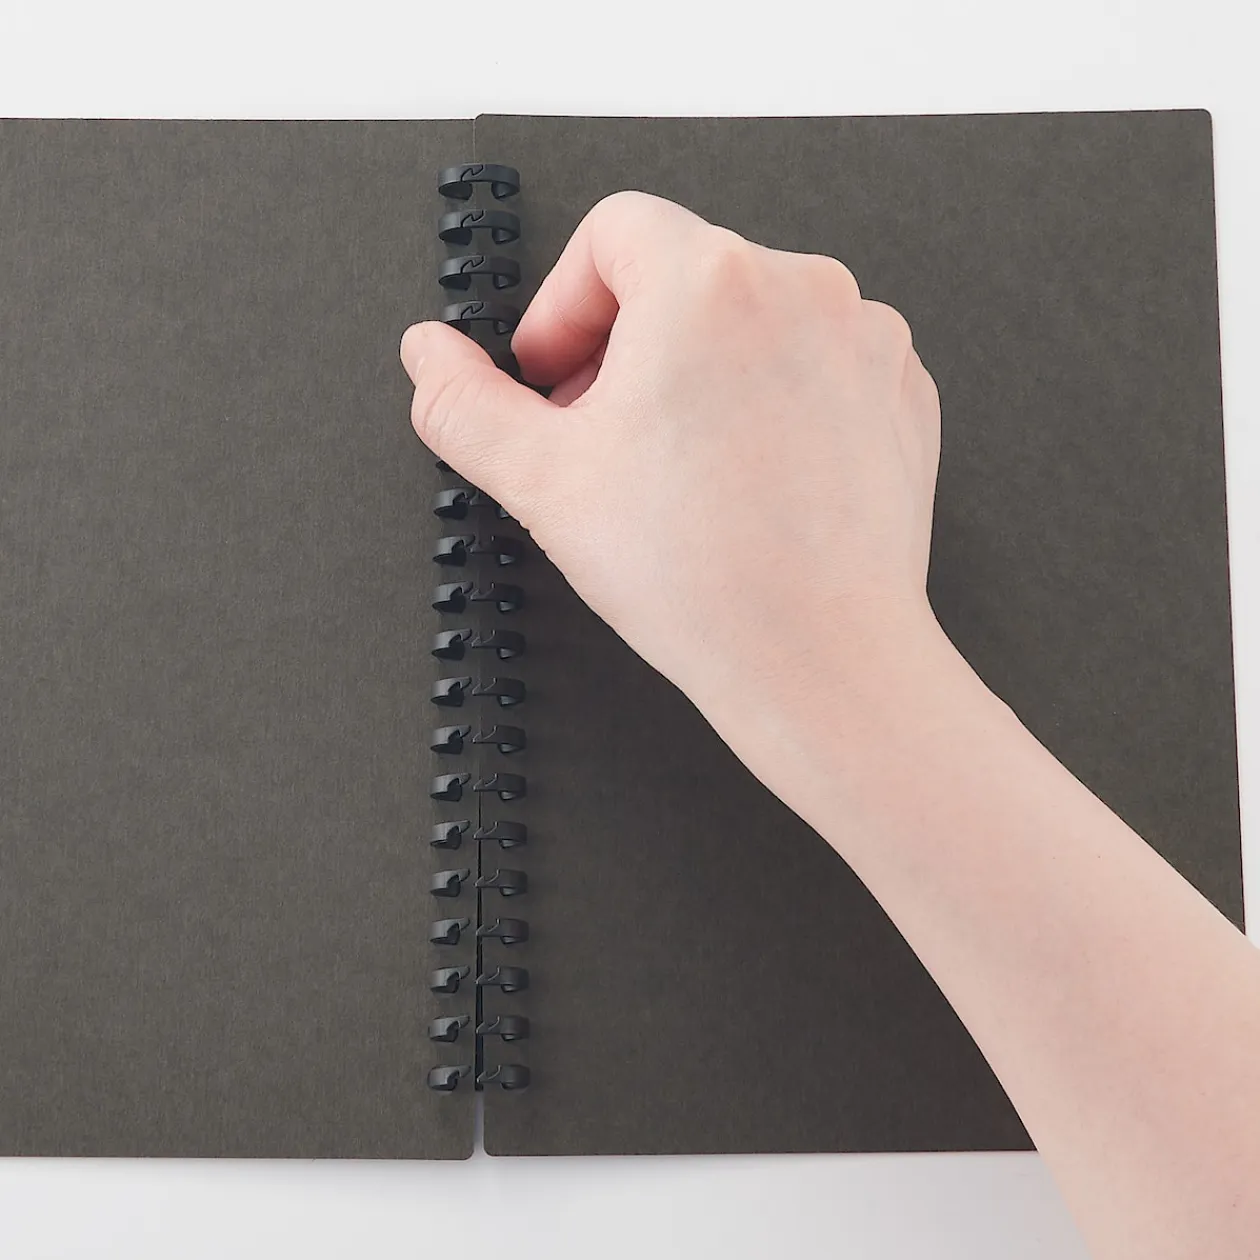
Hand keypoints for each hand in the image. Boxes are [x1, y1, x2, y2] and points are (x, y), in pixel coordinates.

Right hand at [401, 192, 945, 747]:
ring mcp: (862, 337)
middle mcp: (799, 287)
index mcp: (706, 282)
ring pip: (751, 320)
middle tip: (608, 436)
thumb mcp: (542, 482)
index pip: (611, 233)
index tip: (557, 375)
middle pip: (682, 274)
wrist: (819, 657)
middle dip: (628, 345)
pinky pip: (815, 362)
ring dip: (702, 371)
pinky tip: (748, 476)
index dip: (563, 306)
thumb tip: (429, 356)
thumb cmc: (701, 576)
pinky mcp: (901, 390)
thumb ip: (465, 403)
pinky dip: (773, 400)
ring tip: (683, 466)